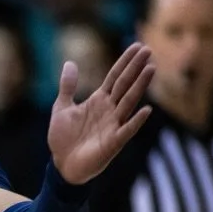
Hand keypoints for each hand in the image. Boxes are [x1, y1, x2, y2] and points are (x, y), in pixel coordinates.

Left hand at [48, 41, 154, 184]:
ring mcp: (113, 125)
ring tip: (151, 69)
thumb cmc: (63, 138)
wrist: (61, 165)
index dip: (125, 62)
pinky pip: (126, 130)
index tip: (137, 46)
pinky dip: (136, 121)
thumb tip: (70, 63)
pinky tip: (147, 110)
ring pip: (129, 102)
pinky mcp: (112, 143)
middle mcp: (110, 110)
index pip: (115, 77)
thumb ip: (68, 87)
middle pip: (125, 85)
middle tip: (149, 50)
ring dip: (140, 86)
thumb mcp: (61, 108)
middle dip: (136, 68)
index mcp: (99, 100)